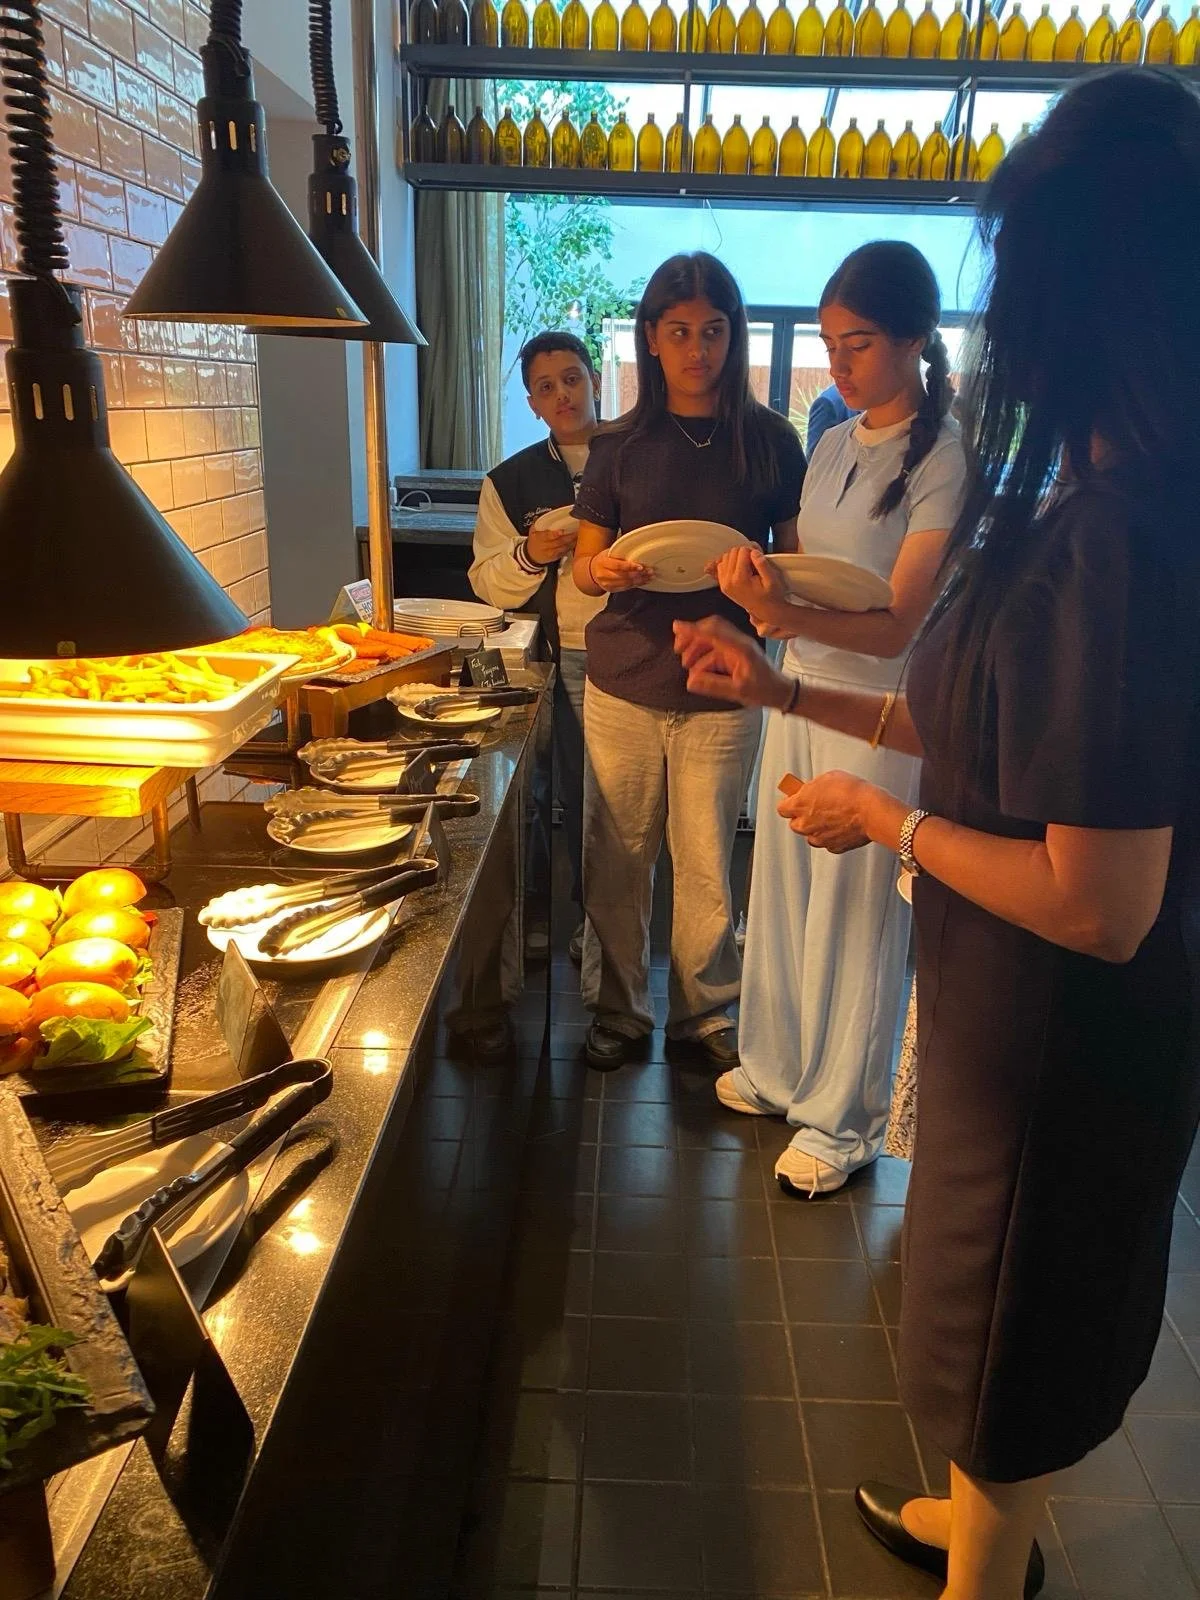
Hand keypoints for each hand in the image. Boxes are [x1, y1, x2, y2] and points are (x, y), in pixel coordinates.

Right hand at [526, 522, 576, 565]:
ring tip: (579, 536)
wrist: (532, 556)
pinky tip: (576, 542)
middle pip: (559, 542)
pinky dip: (571, 547)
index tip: (562, 531)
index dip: (555, 534)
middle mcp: (545, 546)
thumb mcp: (532, 531)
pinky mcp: (556, 557)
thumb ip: (539, 523)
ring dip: (572, 542)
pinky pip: (565, 551)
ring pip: (564, 547)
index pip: (547, 536)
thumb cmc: (534, 541)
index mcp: (539, 538)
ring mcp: (551, 553)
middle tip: (577, 531)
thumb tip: (546, 515)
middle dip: (569, 536)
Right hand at [588, 550, 652, 591]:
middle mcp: (603, 575)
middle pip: (624, 576)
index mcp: (603, 563)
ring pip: (626, 584)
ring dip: (640, 580)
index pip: (618, 566)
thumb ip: (619, 553)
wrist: (593, 570)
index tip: (641, 566)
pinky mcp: (611, 590)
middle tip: (649, 571)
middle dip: (639, 574)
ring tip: (649, 576)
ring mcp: (606, 584)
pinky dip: (636, 585)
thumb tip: (638, 551)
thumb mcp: (609, 553)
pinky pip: (626, 588)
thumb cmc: (604, 559)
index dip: (630, 567)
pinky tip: (643, 581)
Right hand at [673, 615, 791, 708]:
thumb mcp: (738, 691)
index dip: (694, 629)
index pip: (714, 631)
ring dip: (696, 648)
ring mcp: (736, 646)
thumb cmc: (763, 690)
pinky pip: (715, 649)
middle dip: (692, 636)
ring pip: (711, 639)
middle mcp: (738, 642)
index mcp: (741, 647)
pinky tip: (697, 669)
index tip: (676, 626)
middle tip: (677, 649)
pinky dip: (703, 656)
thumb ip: (714, 685)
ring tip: (686, 664)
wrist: (780, 692)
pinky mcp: (735, 653)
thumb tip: (690, 682)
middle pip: (711, 629)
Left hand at [713, 546, 786, 614]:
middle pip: (733, 552)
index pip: (742, 551)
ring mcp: (724, 584)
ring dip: (737, 557)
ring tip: (748, 564)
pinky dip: (730, 563)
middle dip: (744, 553)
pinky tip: (740, 568)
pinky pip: (722, 566)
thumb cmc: (771, 595)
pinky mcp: (723, 585)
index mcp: (740, 579)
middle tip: (755, 561)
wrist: (765, 610)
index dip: (753, 551)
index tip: (759, 558)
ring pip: (726, 557)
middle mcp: (729, 581)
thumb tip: (753, 552)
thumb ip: (763, 565)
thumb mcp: (772, 580)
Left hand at [778, 770, 873, 853]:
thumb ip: (813, 788)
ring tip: (833, 817)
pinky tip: (842, 826)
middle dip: (802, 817)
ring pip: (810, 835)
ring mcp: (818, 838)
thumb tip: (810, 791)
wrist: (871, 811)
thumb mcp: (827, 778)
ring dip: (817, 828)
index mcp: (799, 805)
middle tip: (815, 807)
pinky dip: (832, 836)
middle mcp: (805, 825)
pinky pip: (827, 842)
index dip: (789, 803)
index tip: (795, 799)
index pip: (782, 808)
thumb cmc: (851, 792)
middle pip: (795, 824)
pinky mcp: (833, 847)